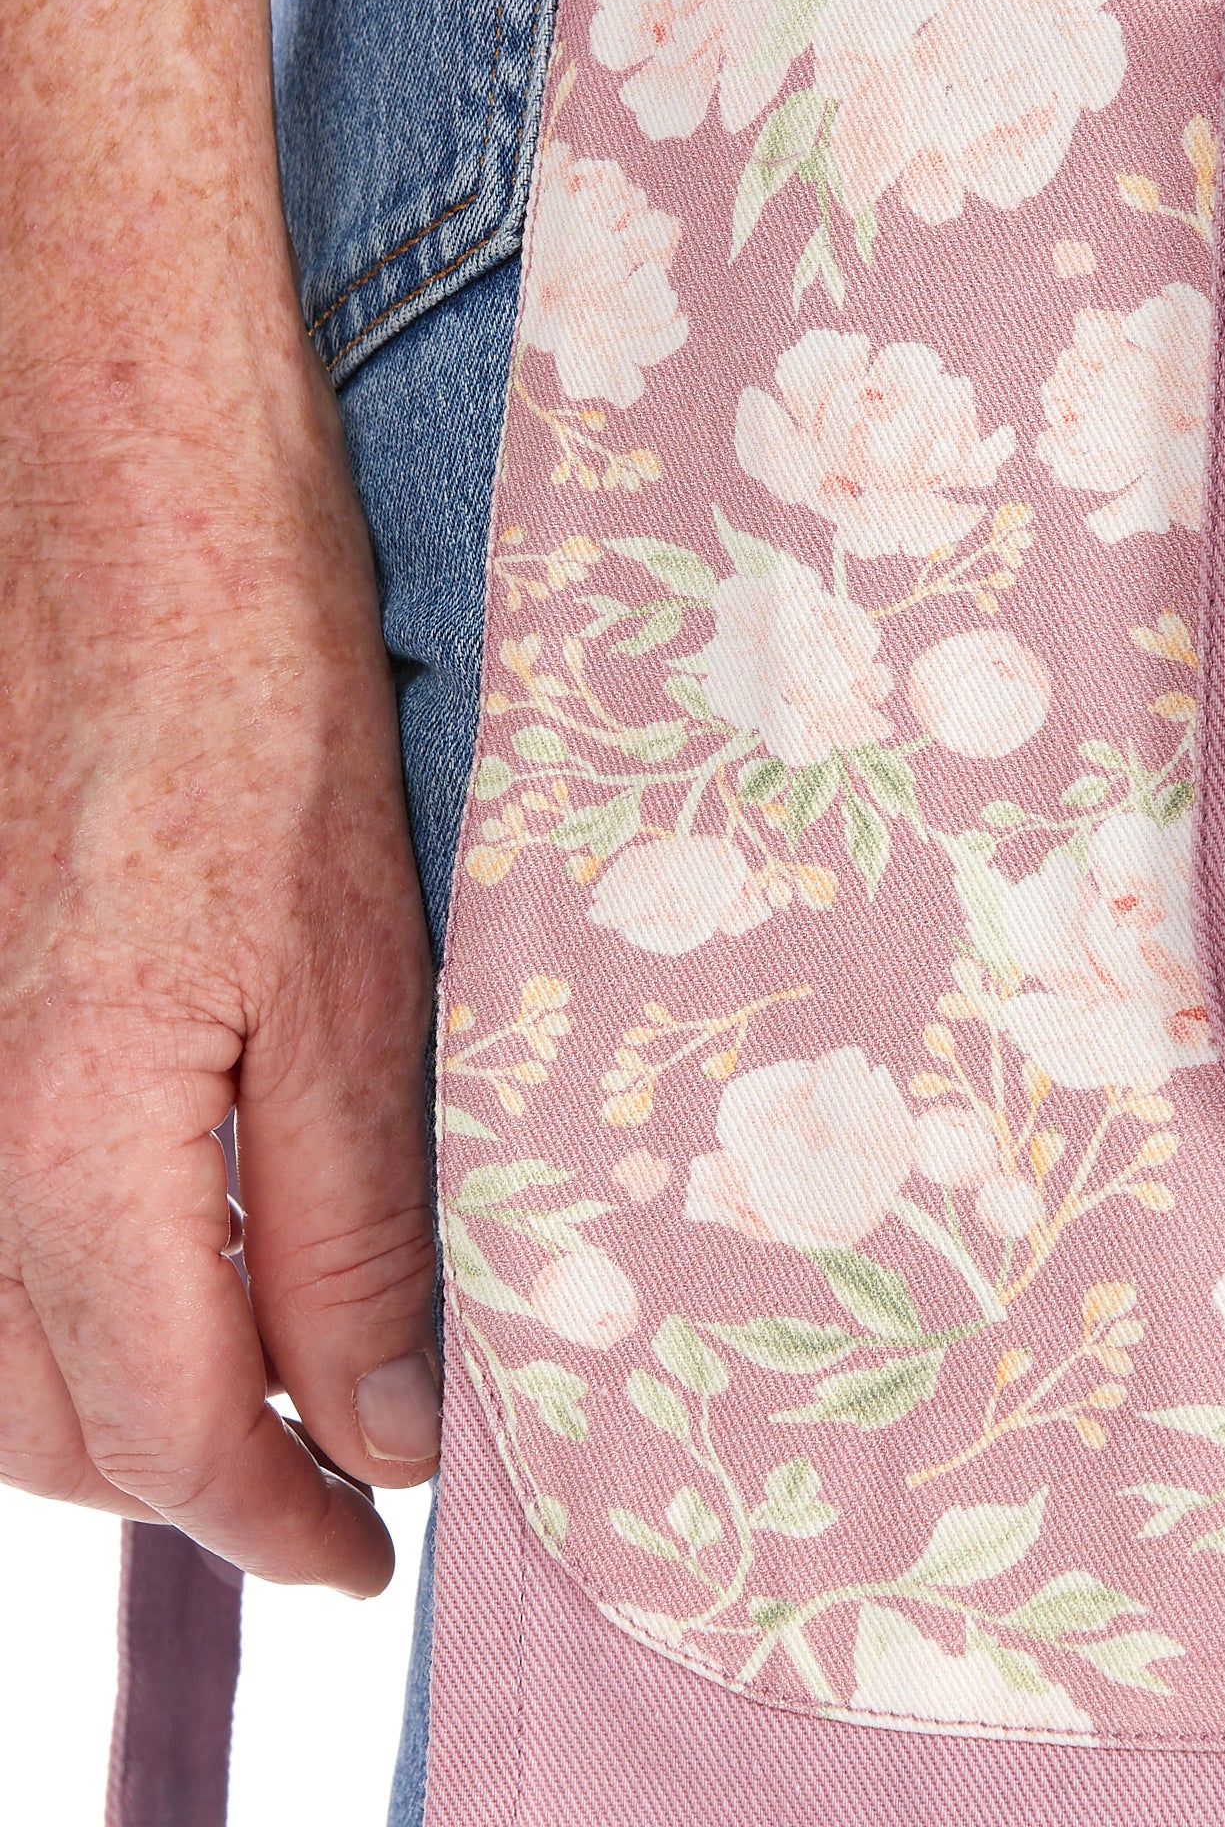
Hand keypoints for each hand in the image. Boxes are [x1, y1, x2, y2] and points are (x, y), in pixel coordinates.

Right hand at [0, 0, 438, 1593]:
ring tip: (282, 1361)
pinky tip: (180, 1210)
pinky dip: (70, 1265)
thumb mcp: (360, 943)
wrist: (117, 459)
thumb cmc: (251, 662)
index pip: (162, 1435)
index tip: (375, 1557)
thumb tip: (386, 1416)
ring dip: (123, 1385)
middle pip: (46, 1417)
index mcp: (76, 1120)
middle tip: (345, 1465)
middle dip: (194, 1479)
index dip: (277, 1533)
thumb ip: (359, 1197)